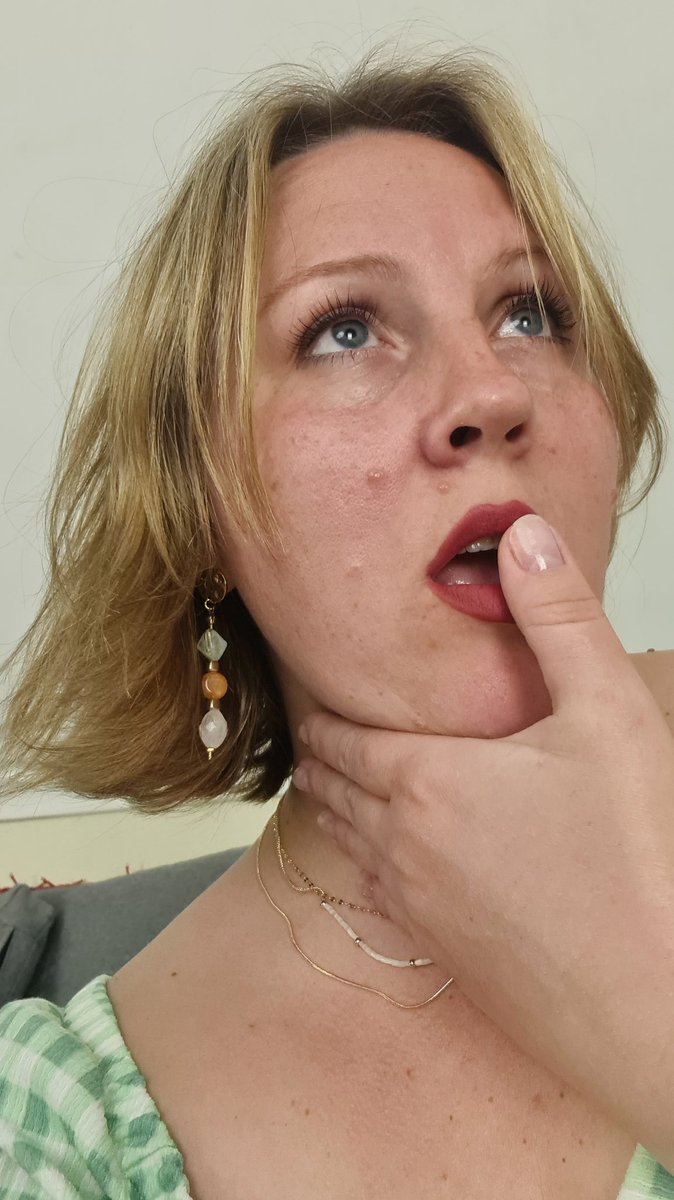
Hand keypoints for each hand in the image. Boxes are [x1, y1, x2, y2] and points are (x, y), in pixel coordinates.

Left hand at [295, 513, 673, 1160]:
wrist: (654, 1008)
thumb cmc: (637, 859)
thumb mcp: (609, 713)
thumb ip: (558, 616)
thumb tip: (520, 533)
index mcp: (426, 782)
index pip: (339, 736)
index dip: (317, 709)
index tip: (303, 689)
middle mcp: (402, 846)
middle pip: (332, 789)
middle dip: (318, 755)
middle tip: (309, 730)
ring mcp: (418, 909)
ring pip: (347, 844)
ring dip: (334, 807)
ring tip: (328, 783)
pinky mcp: (446, 956)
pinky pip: (378, 896)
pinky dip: (364, 862)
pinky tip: (384, 861)